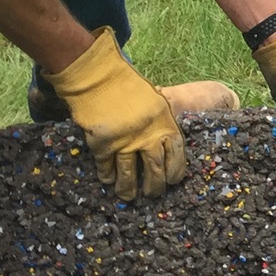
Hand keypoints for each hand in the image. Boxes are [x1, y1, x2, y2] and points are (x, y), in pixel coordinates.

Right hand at [45, 28, 188, 199]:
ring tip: (128, 197)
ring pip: (129, 173)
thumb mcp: (155, 102)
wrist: (99, 78)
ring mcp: (124, 142)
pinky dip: (107, 176)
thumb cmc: (128, 87)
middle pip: (154, 169)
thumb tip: (162, 146)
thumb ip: (159, 123)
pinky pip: (106, 166)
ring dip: (129, 188)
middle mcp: (147, 136)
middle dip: (154, 186)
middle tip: (152, 195)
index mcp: (164, 124)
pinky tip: (108, 180)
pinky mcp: (102, 145)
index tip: (172, 181)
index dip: (175, 171)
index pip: (176, 155)